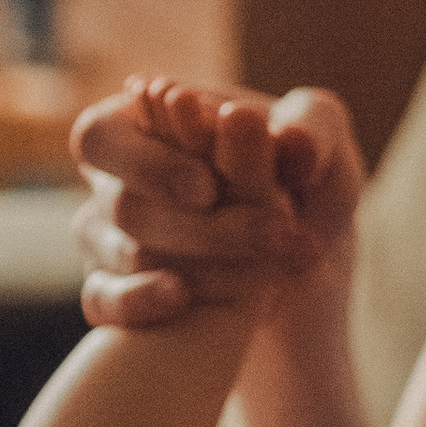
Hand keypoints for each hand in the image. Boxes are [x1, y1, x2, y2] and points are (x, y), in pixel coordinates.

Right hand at [71, 78, 364, 330]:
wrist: (302, 266)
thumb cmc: (304, 186)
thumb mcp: (323, 148)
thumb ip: (313, 129)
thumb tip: (291, 144)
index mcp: (140, 124)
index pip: (102, 136)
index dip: (152, 163)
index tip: (210, 189)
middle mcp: (112, 182)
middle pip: (119, 203)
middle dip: (196, 225)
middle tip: (269, 235)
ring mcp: (108, 242)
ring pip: (125, 255)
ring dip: (199, 264)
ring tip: (275, 271)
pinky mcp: (115, 296)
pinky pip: (102, 302)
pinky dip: (137, 301)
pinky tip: (181, 299)